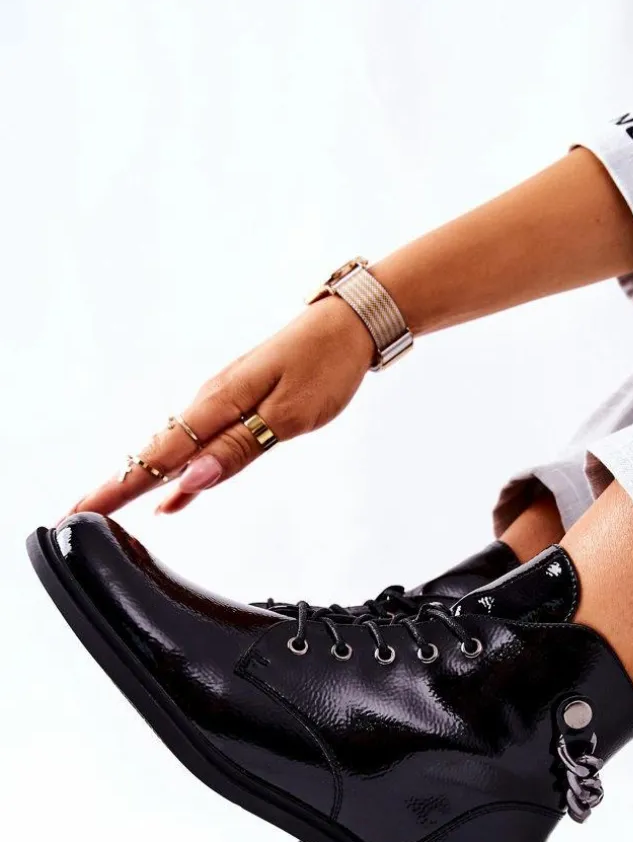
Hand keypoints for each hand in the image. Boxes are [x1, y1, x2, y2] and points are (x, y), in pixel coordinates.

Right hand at [69, 295, 374, 516]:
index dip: (118, 488)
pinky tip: (170, 497)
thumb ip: (237, 450)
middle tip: (76, 515)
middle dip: (114, 486)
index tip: (82, 510)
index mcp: (218, 405)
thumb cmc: (323, 366)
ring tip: (105, 508)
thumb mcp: (287, 416)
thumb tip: (190, 479)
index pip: (158, 458)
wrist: (348, 326)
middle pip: (154, 455)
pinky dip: (180, 473)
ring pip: (173, 451)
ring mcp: (222, 404)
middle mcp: (210, 402)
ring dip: (139, 479)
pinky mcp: (237, 406)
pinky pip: (198, 445)